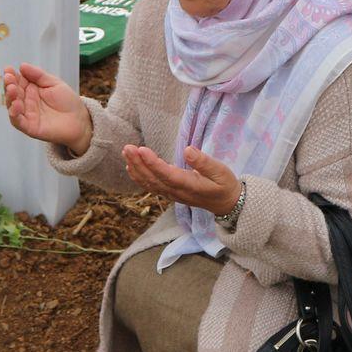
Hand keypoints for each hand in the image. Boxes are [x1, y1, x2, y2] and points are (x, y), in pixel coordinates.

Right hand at [3, 62, 92, 155]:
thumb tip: (22, 66)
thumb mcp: (53, 83)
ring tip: (12, 89)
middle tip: (9, 78)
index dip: (11, 75)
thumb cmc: (67, 101)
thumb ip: (38, 75)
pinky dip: (14, 114)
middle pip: (12, 93)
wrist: (79, 119)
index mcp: (30, 89)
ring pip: (12, 106)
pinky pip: (18, 121)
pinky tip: (15, 106)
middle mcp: (26, 101)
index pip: (17, 81)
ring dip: (9, 98)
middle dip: (9, 84)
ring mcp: (27, 114)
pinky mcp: (29, 127)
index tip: (8, 69)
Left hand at [121, 144, 241, 215]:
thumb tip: (188, 150)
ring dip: (136, 168)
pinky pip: (151, 186)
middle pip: (154, 179)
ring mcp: (172, 194)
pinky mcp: (170, 193)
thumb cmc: (224, 184)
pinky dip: (139, 177)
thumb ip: (204, 162)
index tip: (142, 150)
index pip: (168, 175)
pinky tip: (130, 166)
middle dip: (139, 163)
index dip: (153, 163)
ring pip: (150, 183)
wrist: (225, 203)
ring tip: (126, 152)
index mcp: (190, 186)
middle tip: (128, 147)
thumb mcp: (221, 172)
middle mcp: (177, 192)